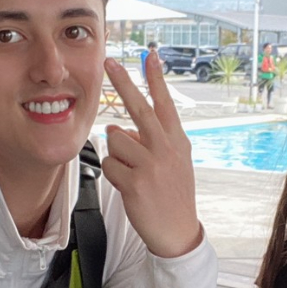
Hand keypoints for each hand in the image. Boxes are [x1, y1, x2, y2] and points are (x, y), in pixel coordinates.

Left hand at [101, 53, 203, 257]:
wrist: (178, 231)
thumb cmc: (172, 194)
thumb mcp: (173, 163)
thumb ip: (150, 142)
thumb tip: (117, 129)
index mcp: (177, 140)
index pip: (164, 103)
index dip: (156, 78)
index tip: (150, 55)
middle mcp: (166, 148)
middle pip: (138, 108)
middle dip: (122, 82)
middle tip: (108, 61)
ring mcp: (151, 164)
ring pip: (115, 141)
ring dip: (117, 156)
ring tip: (133, 175)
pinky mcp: (135, 182)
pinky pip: (109, 165)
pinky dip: (113, 175)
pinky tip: (129, 187)